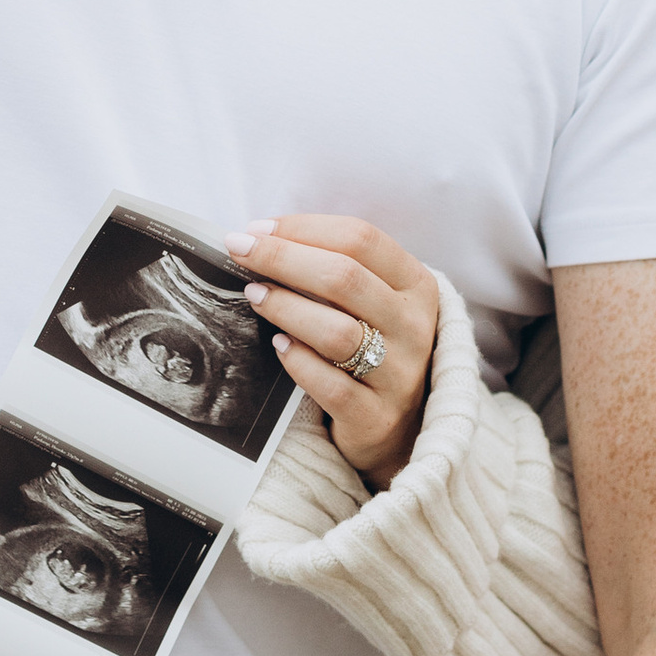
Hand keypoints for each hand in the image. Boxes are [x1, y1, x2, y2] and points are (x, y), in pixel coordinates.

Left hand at [221, 215, 440, 489]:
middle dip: (282, 258)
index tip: (256, 229)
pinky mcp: (378, 417)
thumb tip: (259, 239)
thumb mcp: (372, 302)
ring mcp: (400, 374)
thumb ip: (332, 271)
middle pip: (345, 278)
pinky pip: (332, 386)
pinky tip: (278, 346)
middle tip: (239, 251)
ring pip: (337, 331)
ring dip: (286, 307)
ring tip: (254, 295)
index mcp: (416, 284)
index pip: (362, 239)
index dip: (304, 228)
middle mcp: (414, 326)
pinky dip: (298, 361)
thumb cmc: (372, 346)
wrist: (401, 427)